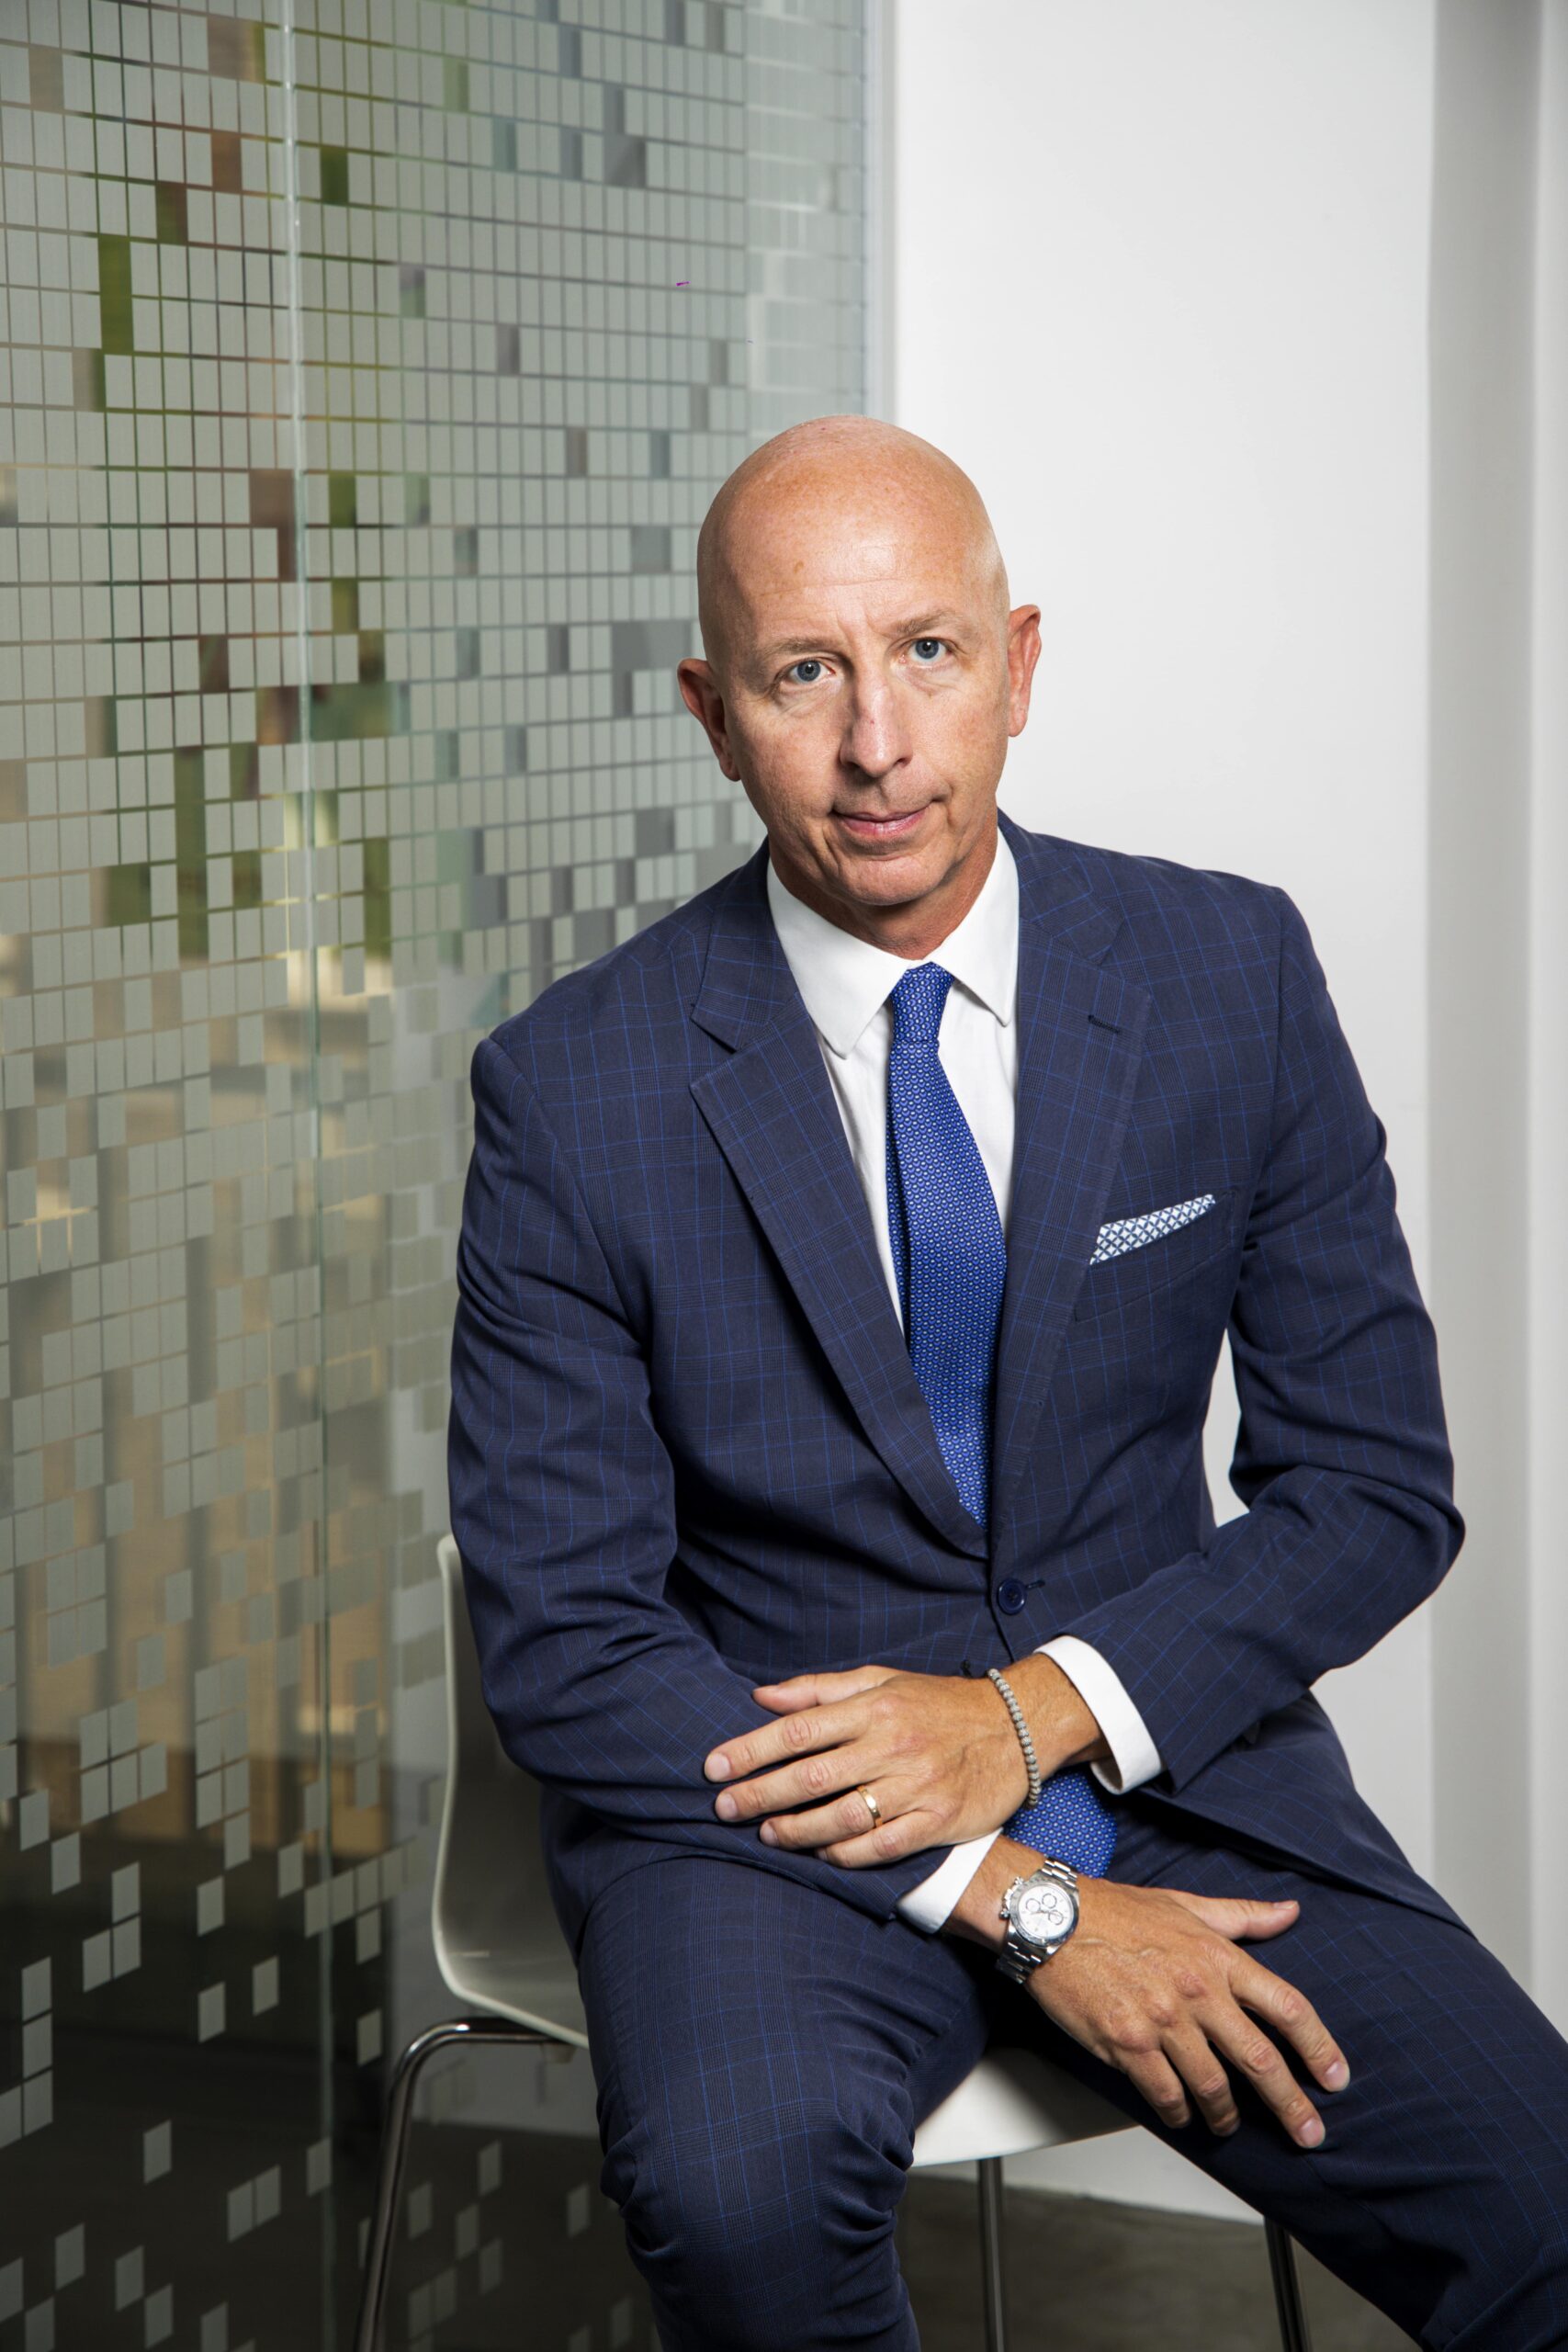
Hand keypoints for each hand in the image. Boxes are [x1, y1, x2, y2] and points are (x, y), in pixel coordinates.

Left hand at [702, 1658, 1105, 1866]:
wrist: (1016, 1728)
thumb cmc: (937, 1703)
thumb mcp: (882, 1681)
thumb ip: (820, 1690)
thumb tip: (761, 1696)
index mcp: (874, 1707)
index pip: (798, 1729)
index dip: (751, 1750)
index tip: (714, 1767)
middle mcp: (891, 1746)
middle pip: (812, 1776)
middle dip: (760, 1794)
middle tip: (722, 1808)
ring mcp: (915, 1787)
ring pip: (842, 1817)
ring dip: (796, 1830)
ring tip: (766, 1834)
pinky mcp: (937, 1821)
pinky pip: (880, 1847)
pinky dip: (844, 1855)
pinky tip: (821, 1854)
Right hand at [954, 1847, 1348, 2148]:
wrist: (1052, 1919)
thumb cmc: (1115, 1910)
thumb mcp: (1186, 1904)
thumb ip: (1243, 1916)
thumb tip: (1289, 1912)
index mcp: (1218, 1957)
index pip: (1287, 2006)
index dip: (1319, 2047)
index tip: (1334, 2077)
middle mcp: (1197, 1991)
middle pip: (1260, 2060)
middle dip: (1291, 2104)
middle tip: (1308, 2132)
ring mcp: (1163, 2021)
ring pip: (1213, 2087)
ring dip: (1227, 2116)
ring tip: (1229, 2126)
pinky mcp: (1128, 2044)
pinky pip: (1166, 2095)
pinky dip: (1179, 2114)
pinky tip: (1183, 2117)